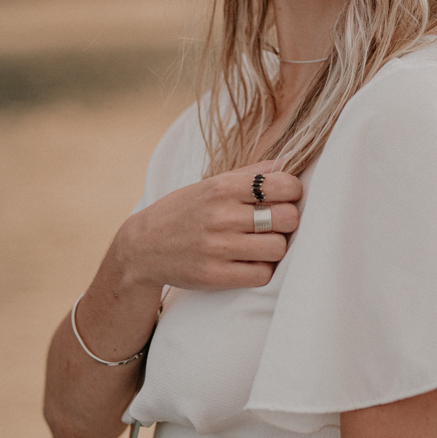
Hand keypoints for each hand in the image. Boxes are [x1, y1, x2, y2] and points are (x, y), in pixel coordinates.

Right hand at [117, 163, 302, 291]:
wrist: (143, 246)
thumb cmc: (185, 210)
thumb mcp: (212, 183)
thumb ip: (251, 173)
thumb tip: (288, 161)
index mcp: (223, 187)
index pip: (284, 185)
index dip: (293, 192)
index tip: (285, 198)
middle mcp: (220, 215)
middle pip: (287, 218)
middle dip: (288, 221)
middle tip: (276, 223)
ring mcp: (217, 248)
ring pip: (278, 249)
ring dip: (276, 248)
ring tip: (263, 244)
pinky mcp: (214, 276)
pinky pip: (262, 275)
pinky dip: (262, 269)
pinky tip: (251, 262)